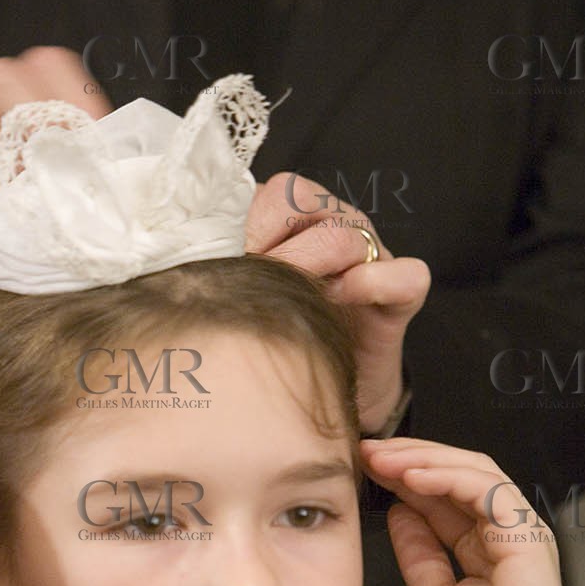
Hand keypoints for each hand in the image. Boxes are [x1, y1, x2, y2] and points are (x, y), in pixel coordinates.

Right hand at [0, 46, 112, 293]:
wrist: (24, 286)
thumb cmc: (69, 233)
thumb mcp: (97, 193)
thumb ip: (105, 165)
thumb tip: (126, 165)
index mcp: (40, 102)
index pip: (43, 65)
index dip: (63, 98)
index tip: (86, 142)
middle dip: (23, 127)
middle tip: (46, 172)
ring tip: (15, 198)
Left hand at [244, 173, 429, 432]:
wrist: (323, 392)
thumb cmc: (276, 340)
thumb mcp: (238, 301)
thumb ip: (218, 272)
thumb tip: (182, 262)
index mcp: (289, 219)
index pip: (269, 193)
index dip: (244, 226)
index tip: (221, 268)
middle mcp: (331, 223)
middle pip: (300, 200)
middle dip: (271, 246)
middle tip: (254, 287)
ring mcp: (370, 254)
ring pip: (346, 232)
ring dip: (312, 266)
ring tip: (290, 302)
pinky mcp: (400, 293)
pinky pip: (403, 274)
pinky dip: (373, 283)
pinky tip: (341, 302)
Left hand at [360, 438, 584, 585]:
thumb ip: (419, 556)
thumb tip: (397, 514)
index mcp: (488, 548)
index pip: (445, 496)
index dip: (405, 477)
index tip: (364, 468)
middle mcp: (507, 533)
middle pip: (459, 474)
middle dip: (410, 458)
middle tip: (366, 450)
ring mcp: (520, 531)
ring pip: (473, 471)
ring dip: (422, 459)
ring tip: (380, 458)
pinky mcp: (526, 537)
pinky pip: (485, 490)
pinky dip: (445, 478)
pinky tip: (409, 477)